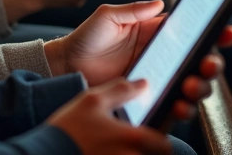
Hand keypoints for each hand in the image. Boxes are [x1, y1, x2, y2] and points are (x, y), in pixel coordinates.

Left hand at [44, 1, 231, 119]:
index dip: (217, 31)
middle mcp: (165, 55)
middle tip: (208, 64)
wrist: (67, 66)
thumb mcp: (108, 16)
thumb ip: (133, 10)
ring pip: (193, 85)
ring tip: (190, 86)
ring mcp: (159, 78)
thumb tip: (160, 4)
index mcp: (159, 32)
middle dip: (213, 63)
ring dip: (200, 87)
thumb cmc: (87, 37)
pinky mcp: (149, 98)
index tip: (229, 31)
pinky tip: (177, 105)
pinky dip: (181, 108)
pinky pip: (173, 105)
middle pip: (202, 60)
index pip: (195, 30)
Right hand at [46, 79, 172, 153]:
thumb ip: (121, 90)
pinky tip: (109, 153)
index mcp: (132, 139)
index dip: (160, 140)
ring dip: (137, 154)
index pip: (163, 146)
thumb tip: (143, 84)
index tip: (153, 135)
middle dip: (150, 151)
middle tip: (139, 142)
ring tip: (122, 148)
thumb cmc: (68, 130)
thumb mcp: (92, 101)